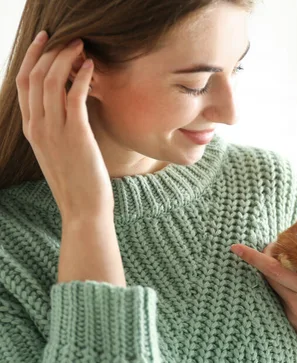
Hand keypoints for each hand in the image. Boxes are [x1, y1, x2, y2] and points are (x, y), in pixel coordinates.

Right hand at [16, 31, 112, 220]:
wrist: (83, 209)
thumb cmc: (77, 181)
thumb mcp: (58, 151)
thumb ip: (56, 128)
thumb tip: (69, 106)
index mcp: (31, 129)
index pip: (23, 84)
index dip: (33, 58)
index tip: (45, 41)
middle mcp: (38, 127)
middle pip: (33, 77)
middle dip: (48, 51)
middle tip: (66, 38)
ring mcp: (54, 131)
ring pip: (51, 82)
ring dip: (66, 58)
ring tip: (82, 46)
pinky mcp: (76, 135)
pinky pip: (74, 97)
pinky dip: (82, 76)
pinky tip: (92, 66)